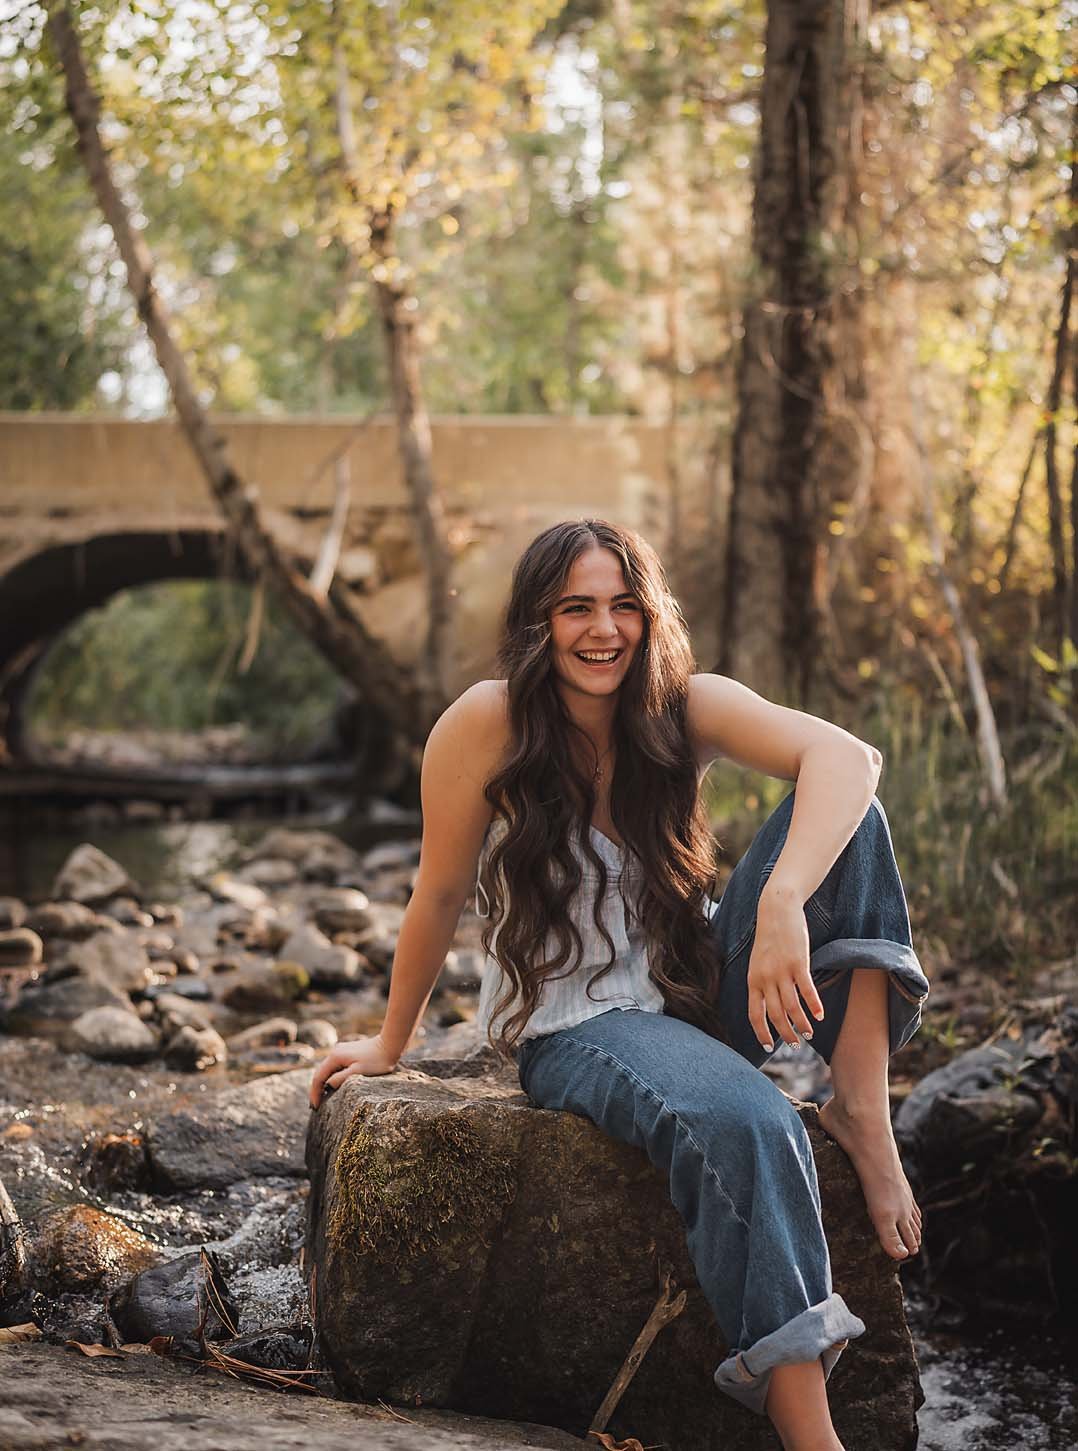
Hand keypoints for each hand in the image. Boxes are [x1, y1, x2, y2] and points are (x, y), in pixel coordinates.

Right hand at [309, 1033, 398, 1107]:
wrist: (390, 1045)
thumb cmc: (376, 1061)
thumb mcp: (357, 1073)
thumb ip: (339, 1079)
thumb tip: (327, 1086)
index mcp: (335, 1057)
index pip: (318, 1077)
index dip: (314, 1093)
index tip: (315, 1107)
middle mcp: (335, 1052)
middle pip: (320, 1073)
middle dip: (317, 1090)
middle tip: (315, 1106)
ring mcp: (341, 1051)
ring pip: (327, 1070)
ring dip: (323, 1084)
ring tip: (322, 1100)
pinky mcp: (348, 1053)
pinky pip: (335, 1067)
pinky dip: (331, 1078)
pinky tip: (333, 1087)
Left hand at [745, 885, 824, 1051]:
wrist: (776, 910)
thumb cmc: (769, 938)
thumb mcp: (758, 962)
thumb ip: (761, 983)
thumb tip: (768, 1004)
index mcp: (752, 980)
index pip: (754, 1014)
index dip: (761, 1033)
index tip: (768, 1047)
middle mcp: (765, 979)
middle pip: (775, 1015)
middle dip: (785, 1034)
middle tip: (794, 1045)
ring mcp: (781, 971)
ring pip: (792, 1007)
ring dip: (801, 1024)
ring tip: (809, 1034)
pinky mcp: (798, 963)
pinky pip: (807, 990)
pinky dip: (814, 1005)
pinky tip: (820, 1016)